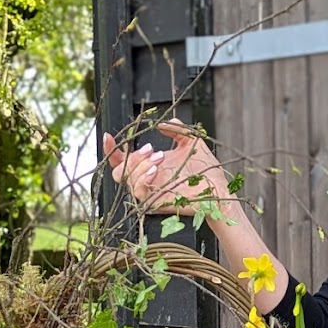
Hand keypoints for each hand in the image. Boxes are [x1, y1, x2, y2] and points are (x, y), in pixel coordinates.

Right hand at [102, 121, 228, 214]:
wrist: (219, 187)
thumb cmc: (206, 169)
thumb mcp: (190, 141)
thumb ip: (176, 129)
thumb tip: (161, 124)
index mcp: (149, 166)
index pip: (122, 160)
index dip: (112, 149)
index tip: (108, 136)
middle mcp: (147, 180)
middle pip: (119, 170)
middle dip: (132, 157)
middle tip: (152, 149)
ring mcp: (150, 192)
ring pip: (126, 179)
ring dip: (140, 165)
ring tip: (160, 158)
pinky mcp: (156, 203)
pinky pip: (138, 192)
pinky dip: (142, 179)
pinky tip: (155, 170)